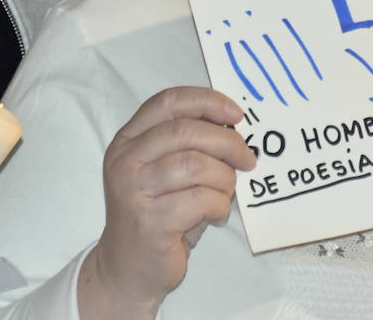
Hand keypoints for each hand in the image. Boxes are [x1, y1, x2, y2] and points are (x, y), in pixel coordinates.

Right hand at [79, 87, 256, 318]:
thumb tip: (234, 126)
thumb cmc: (158, 215)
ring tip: (225, 193)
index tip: (236, 114)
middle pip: (186, 131)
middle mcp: (125, 162)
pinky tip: (216, 215)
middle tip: (247, 159)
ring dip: (224, 178)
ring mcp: (133, 192)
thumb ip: (189, 145)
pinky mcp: (150, 223)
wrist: (128, 270)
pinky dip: (220, 205)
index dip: (207, 101)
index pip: (168, 102)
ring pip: (196, 164)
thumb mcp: (166, 171)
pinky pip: (201, 199)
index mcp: (128, 141)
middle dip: (227, 142)